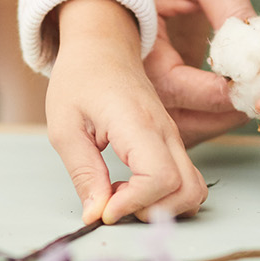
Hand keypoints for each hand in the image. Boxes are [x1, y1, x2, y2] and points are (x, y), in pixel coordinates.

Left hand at [46, 0, 207, 223]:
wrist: (102, 45)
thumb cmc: (79, 79)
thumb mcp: (65, 127)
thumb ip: (83, 174)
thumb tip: (97, 215)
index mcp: (137, 122)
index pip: (159, 177)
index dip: (135, 203)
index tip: (104, 210)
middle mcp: (165, 130)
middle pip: (187, 190)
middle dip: (153, 211)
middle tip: (113, 202)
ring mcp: (173, 136)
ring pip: (194, 189)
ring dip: (163, 205)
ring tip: (122, 193)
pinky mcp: (172, 140)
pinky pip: (186, 179)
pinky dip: (166, 195)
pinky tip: (130, 184)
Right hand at [128, 0, 251, 142]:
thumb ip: (232, 12)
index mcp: (128, 27)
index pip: (168, 83)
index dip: (211, 93)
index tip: (249, 90)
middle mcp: (126, 52)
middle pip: (164, 112)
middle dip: (214, 116)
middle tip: (258, 104)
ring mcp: (140, 59)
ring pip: (170, 113)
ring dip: (211, 117)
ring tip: (253, 102)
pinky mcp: (157, 58)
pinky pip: (177, 97)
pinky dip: (206, 104)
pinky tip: (238, 93)